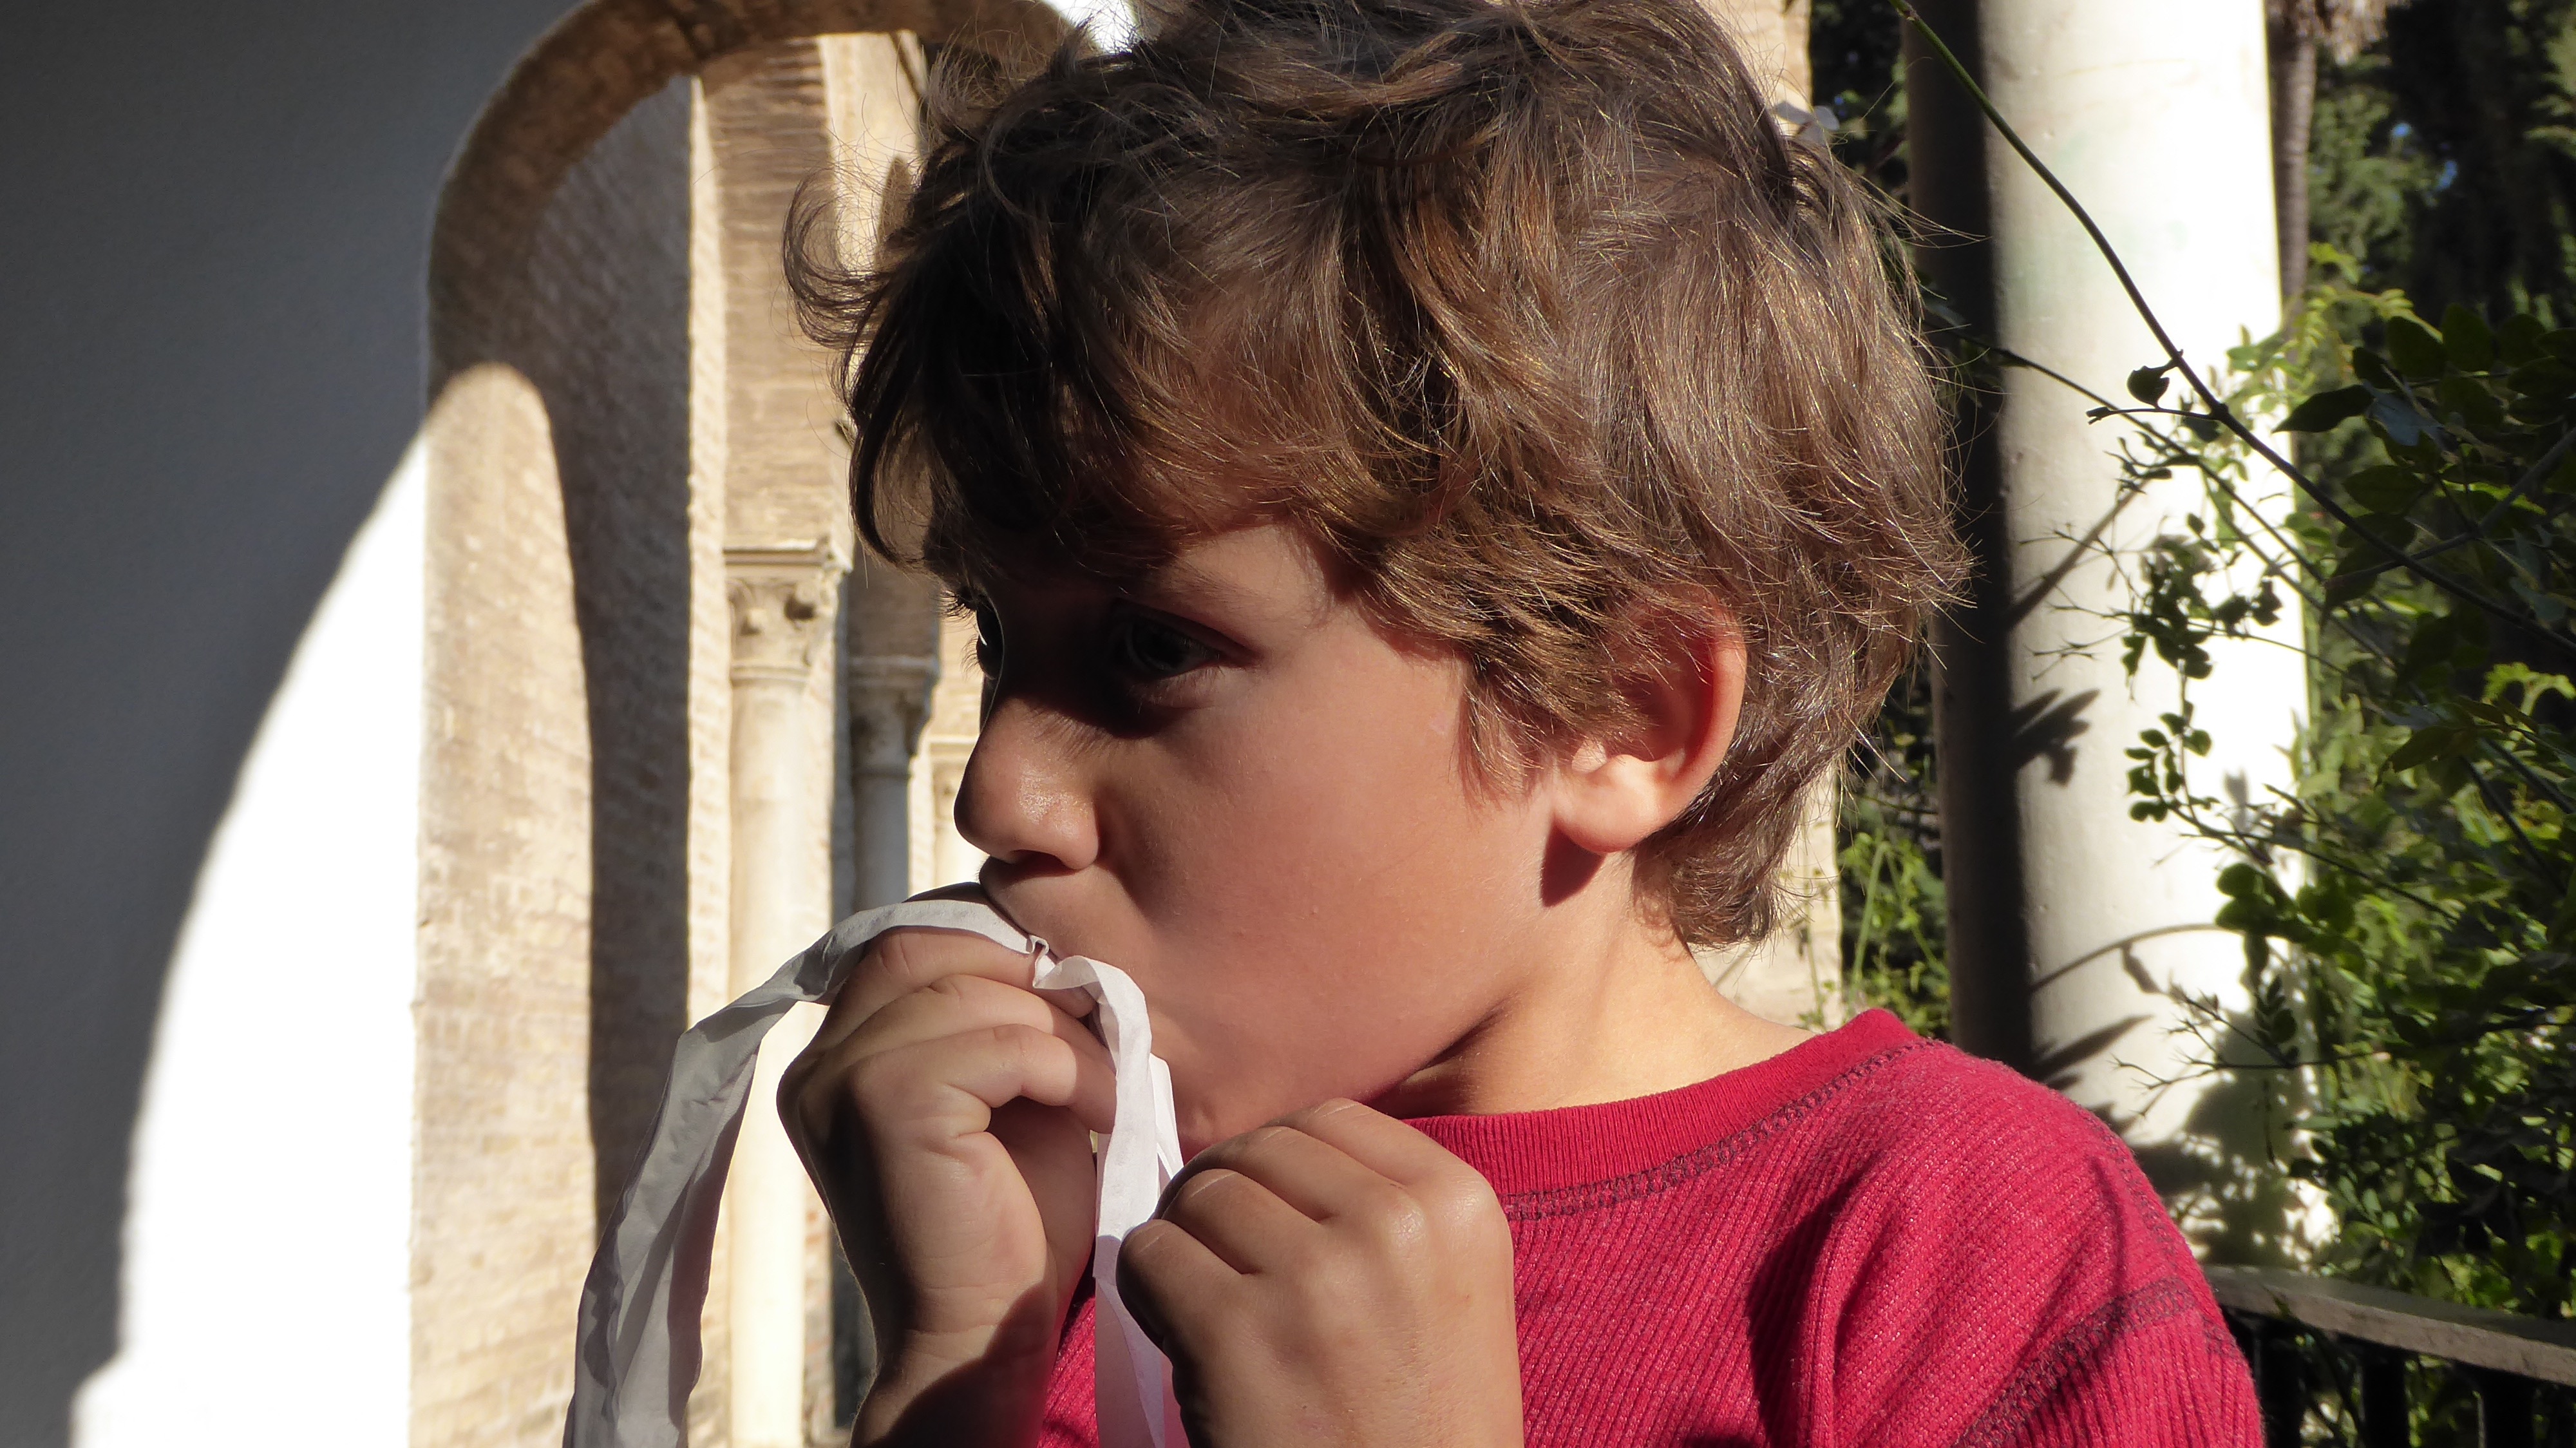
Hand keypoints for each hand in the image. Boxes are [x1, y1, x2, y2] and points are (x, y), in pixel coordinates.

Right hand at [779, 920, 1116, 1446]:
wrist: (988, 1333)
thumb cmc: (1011, 1220)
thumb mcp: (1004, 1090)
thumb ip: (999, 1016)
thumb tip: (1048, 944)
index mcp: (836, 1055)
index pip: (914, 941)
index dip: (1000, 949)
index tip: (1070, 998)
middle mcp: (818, 1062)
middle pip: (934, 947)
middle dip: (1028, 979)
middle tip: (1097, 1033)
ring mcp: (840, 1081)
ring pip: (978, 994)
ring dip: (1065, 1034)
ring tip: (1107, 1089)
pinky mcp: (886, 1106)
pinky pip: (1003, 1044)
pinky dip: (1071, 1069)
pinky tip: (1102, 1115)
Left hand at [1117, 1099, 1523, 1447]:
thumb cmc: (1426, 1428)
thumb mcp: (1451, 1293)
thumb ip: (1388, 1212)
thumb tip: (1275, 1154)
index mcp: (1456, 1204)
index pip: (1330, 1121)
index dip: (1280, 1161)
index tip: (1269, 1212)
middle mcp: (1392, 1225)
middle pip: (1258, 1151)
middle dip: (1225, 1196)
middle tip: (1217, 1257)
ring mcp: (1313, 1276)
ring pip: (1199, 1197)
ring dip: (1183, 1242)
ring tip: (1200, 1300)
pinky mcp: (1235, 1331)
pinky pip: (1150, 1256)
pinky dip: (1145, 1289)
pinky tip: (1175, 1332)